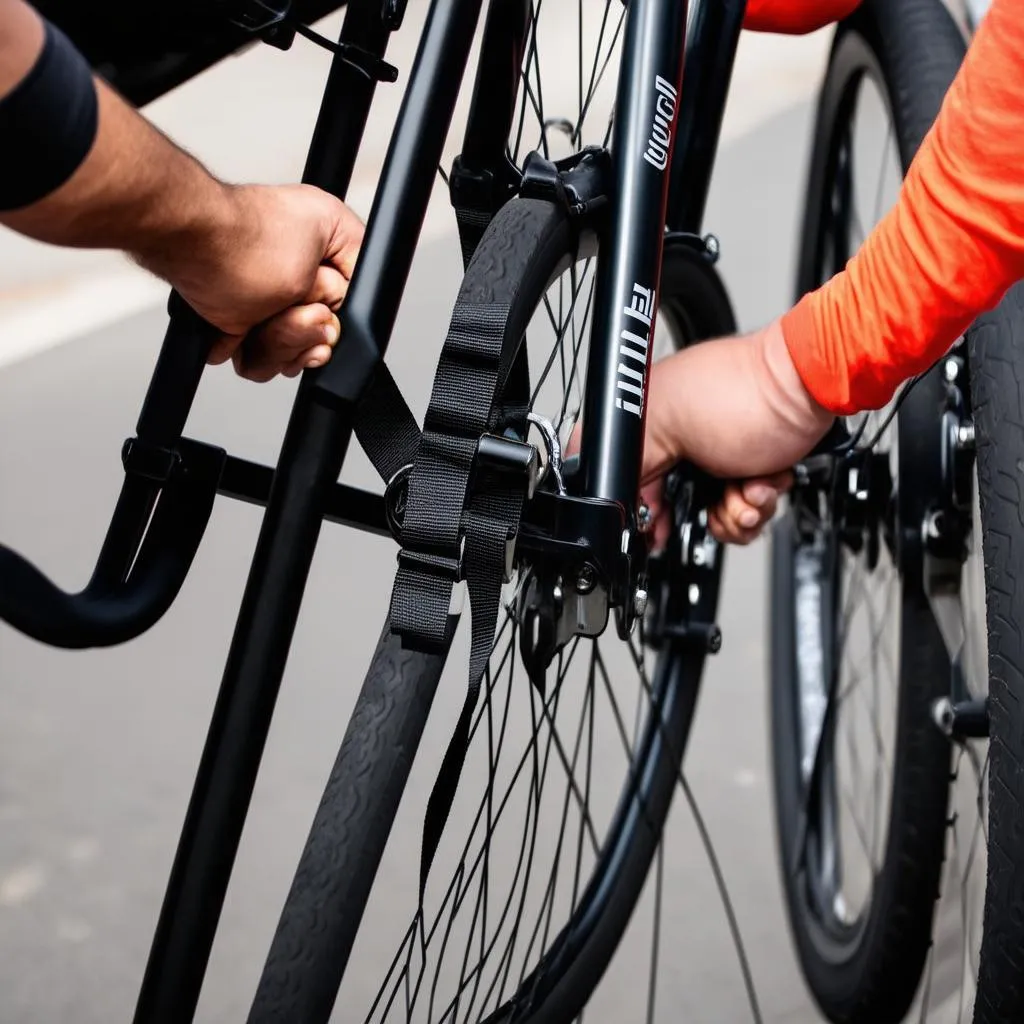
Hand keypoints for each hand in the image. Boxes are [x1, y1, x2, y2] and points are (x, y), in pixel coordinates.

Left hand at [138, 183, 363, 381]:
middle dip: (304, 333)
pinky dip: (248, 350)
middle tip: (287, 308)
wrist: (182, 245)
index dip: (339, 319)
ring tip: (258, 317)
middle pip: (325, 334)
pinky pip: (261, 359)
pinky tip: (238, 329)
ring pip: (292, 353)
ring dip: (276, 344)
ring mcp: (273, 298)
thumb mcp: (321, 254)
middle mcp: (303, 272)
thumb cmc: (240, 239)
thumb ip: (352, 285)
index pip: (357, 306)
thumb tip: (343, 320)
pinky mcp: (245, 320)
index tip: (320, 315)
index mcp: (330, 246)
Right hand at [567, 318, 832, 545]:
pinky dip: (754, 507)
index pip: (628, 482)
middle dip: (695, 513)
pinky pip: (741, 512)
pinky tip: (759, 485)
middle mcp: (680, 442)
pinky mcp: (750, 471)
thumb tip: (609, 494)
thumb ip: (628, 464)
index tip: (659, 527)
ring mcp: (717, 458)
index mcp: (648, 424)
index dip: (642, 512)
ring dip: (731, 511)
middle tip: (713, 499)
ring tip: (745, 489)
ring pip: (709, 514)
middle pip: (670, 505)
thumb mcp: (661, 429)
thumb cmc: (742, 391)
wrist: (808, 389)